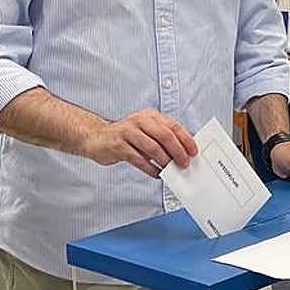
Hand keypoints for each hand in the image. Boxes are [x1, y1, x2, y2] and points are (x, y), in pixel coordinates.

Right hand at [79, 109, 197, 177]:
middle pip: (165, 135)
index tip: (193, 151)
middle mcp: (139, 121)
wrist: (95, 136)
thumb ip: (160, 137)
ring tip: (170, 169)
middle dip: (177, 151)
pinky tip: (156, 173)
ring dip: (164, 161)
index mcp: (149, 116)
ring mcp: (127, 132)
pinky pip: (138, 159)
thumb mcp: (144, 130)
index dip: (186, 139)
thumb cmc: (125, 135)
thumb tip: (182, 151)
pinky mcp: (117, 146)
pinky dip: (150, 168)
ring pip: (152, 148)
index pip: (173, 125)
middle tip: (184, 163)